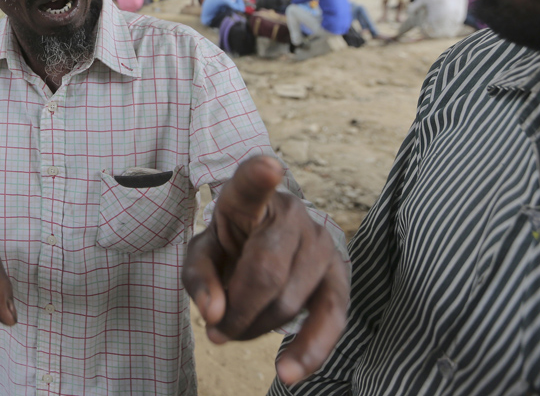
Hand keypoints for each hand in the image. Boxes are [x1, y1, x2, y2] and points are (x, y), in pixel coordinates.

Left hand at [183, 156, 348, 385]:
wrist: (264, 245)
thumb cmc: (228, 247)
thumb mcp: (200, 255)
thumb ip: (198, 279)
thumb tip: (214, 315)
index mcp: (248, 199)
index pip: (252, 183)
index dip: (260, 176)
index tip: (268, 168)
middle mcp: (291, 212)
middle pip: (265, 272)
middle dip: (238, 312)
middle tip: (218, 330)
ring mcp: (321, 241)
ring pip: (289, 301)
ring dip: (257, 329)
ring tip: (237, 331)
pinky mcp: (341, 273)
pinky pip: (331, 318)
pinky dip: (310, 350)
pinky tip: (288, 371)